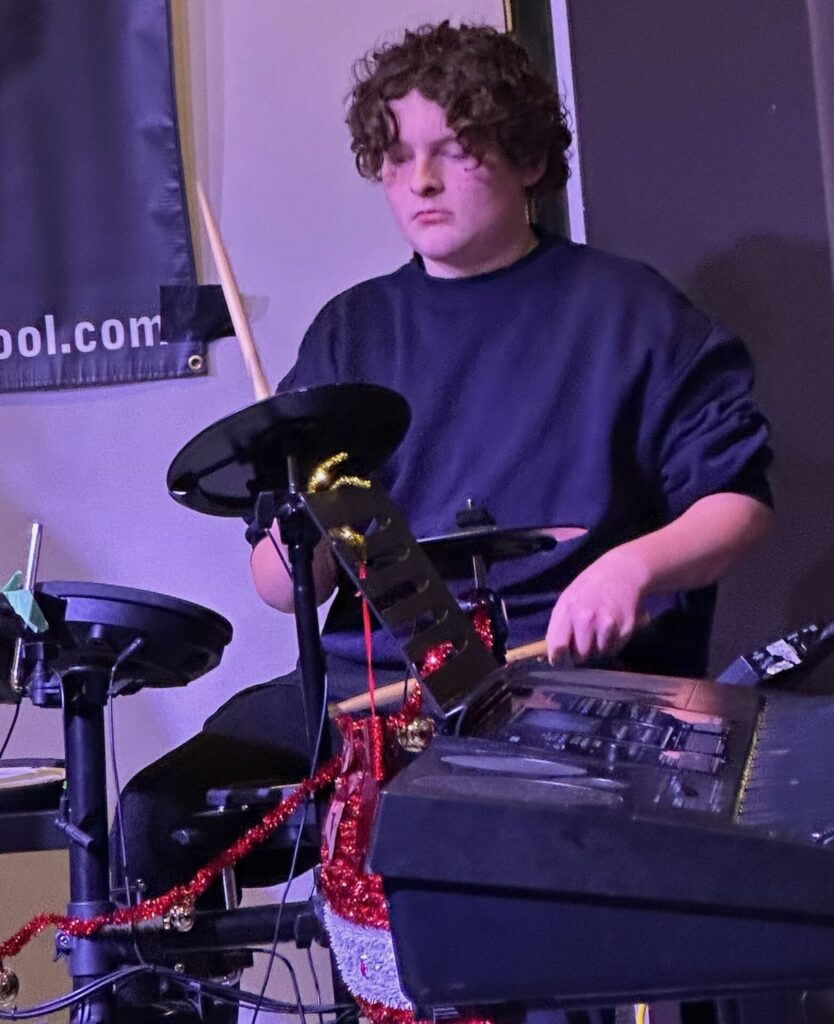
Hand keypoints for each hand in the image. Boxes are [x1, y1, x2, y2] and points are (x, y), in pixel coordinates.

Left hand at [546, 547, 648, 664]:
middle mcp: (588, 618)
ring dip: (597, 649)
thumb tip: (543, 656)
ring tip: (598, 631)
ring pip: (598, 655)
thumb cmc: (589, 588)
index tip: (560, 660)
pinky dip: (611, 644)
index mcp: (569, 610)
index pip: (558, 647)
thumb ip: (556, 628)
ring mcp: (608, 624)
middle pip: (580, 656)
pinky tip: (610, 629)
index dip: (558, 659)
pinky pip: (614, 649)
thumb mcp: (566, 601)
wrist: (621, 572)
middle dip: (580, 654)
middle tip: (583, 641)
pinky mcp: (626, 629)